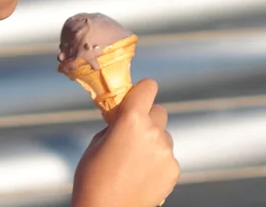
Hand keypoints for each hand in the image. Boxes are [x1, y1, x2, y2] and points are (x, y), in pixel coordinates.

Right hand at [71, 80, 179, 206]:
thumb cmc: (93, 179)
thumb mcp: (96, 143)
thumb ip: (115, 125)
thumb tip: (122, 118)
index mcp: (132, 119)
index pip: (148, 88)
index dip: (142, 90)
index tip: (137, 96)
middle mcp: (154, 132)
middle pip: (159, 112)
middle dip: (147, 117)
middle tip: (132, 132)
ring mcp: (166, 153)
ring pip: (164, 135)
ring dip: (153, 140)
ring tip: (134, 160)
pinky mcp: (173, 170)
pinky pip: (167, 156)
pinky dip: (157, 160)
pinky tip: (142, 174)